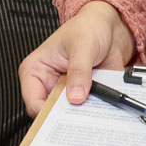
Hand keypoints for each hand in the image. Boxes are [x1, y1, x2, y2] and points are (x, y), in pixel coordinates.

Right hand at [17, 1, 135, 116]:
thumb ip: (79, 71)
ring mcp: (67, 92)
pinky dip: (97, 112)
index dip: (46, 114)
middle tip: (81, 117)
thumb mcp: (82, 45)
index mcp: (36, 70)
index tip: (63, 118)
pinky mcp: (85, 96)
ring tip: (96, 110)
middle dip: (66, 118)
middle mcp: (49, 84)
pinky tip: (107, 108)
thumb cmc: (88, 27)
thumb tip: (75, 96)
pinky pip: (88, 113)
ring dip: (84, 115)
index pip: (33, 102)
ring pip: (70, 116)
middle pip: (51, 113)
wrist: (111, 27)